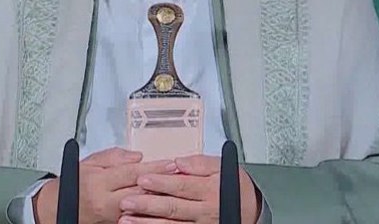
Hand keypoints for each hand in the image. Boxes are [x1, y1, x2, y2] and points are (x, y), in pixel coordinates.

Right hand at [33, 147, 175, 223]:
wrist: (59, 208)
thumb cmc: (75, 183)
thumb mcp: (90, 163)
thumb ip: (114, 157)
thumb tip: (137, 156)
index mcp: (99, 182)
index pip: (131, 173)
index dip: (153, 168)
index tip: (170, 163)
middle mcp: (106, 201)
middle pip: (140, 192)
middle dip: (163, 183)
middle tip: (182, 175)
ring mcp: (112, 216)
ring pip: (142, 207)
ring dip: (160, 198)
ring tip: (177, 189)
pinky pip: (137, 218)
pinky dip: (151, 211)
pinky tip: (163, 204)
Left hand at [118, 155, 258, 223]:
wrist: (252, 211)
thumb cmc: (234, 187)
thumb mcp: (223, 168)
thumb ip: (200, 163)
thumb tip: (178, 161)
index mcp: (210, 190)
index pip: (182, 186)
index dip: (161, 183)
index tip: (142, 178)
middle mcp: (205, 211)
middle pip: (173, 208)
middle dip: (147, 205)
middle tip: (126, 201)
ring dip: (146, 223)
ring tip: (126, 219)